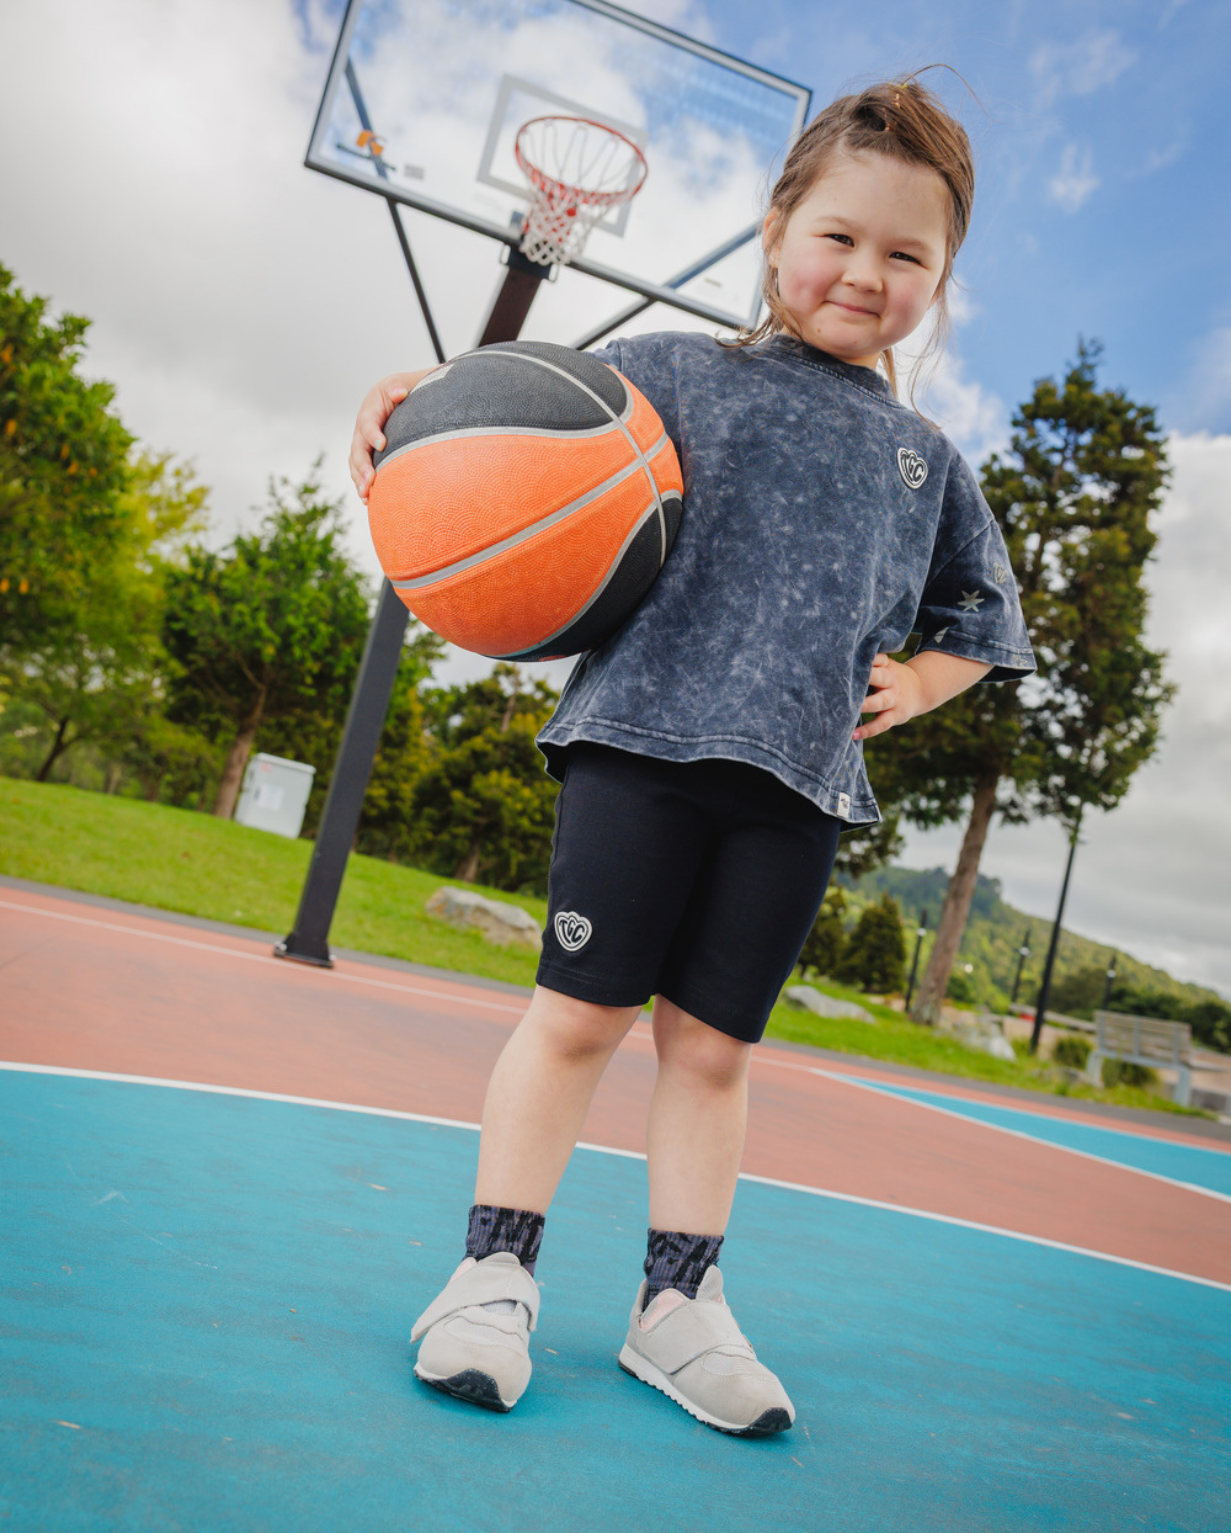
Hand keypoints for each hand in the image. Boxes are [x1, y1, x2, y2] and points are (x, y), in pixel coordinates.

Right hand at [348, 370, 430, 501]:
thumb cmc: (399, 392)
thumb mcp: (399, 383)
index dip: (373, 434)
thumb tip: (400, 393)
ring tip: (366, 495)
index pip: (368, 423)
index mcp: (370, 411)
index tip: (382, 444)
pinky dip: (362, 485)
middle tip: (370, 481)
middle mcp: (361, 430)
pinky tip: (368, 500)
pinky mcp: (366, 456)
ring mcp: (362, 444)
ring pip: (355, 463)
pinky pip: (359, 471)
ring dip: (359, 480)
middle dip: (362, 466)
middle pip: (358, 449)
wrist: (392, 399)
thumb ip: (398, 387)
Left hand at [853, 653, 923, 740]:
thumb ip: (868, 663)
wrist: (920, 690)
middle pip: (880, 677)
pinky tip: (853, 735)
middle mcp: (891, 681)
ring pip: (880, 702)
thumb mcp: (884, 665)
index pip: (878, 658)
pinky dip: (868, 730)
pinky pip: (881, 723)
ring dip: (866, 705)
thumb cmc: (890, 677)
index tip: (848, 659)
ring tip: (849, 712)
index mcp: (886, 666)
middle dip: (867, 677)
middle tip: (846, 680)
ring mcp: (893, 699)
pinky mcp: (895, 715)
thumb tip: (837, 662)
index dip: (866, 657)